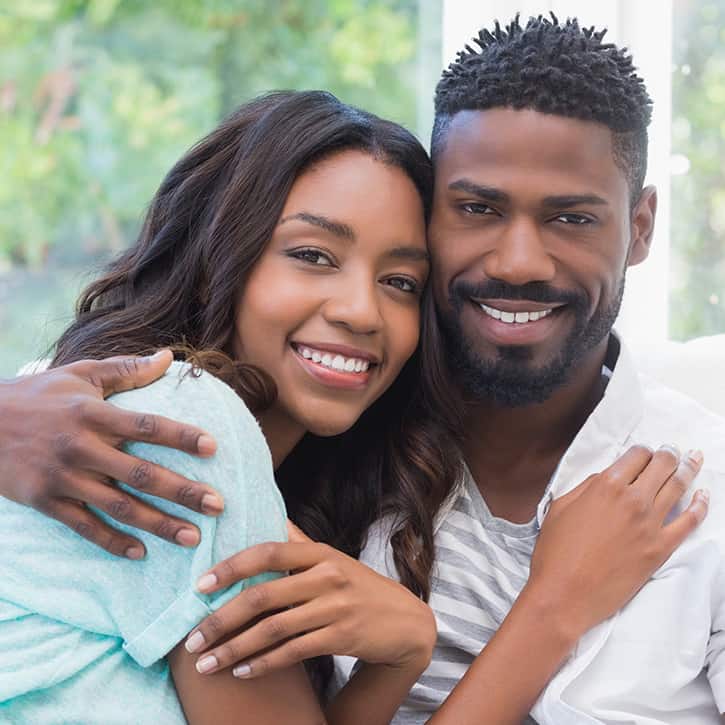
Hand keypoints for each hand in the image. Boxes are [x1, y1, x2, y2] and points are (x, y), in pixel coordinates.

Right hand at [0, 350, 221, 558]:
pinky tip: (140, 552)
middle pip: (141, 473)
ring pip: (118, 506)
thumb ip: (126, 369)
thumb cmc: (36, 395)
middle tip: (218, 505)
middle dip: (182, 492)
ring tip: (192, 537)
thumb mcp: (80, 374)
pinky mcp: (45, 501)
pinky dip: (112, 541)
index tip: (212, 447)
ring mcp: (63, 477)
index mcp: (93, 414)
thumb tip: (167, 356)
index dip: (181, 436)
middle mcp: (81, 447)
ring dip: (158, 523)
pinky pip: (84, 526)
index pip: (146, 425)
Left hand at [184, 523, 436, 679]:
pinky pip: (293, 652)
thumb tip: (266, 513)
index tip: (199, 585)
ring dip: (234, 649)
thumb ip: (297, 541)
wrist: (404, 621)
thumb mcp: (332, 558)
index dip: (232, 567)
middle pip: (263, 596)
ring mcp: (336, 607)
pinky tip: (241, 672)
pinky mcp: (342, 637)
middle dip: (221, 619)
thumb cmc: (357, 586)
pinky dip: (263, 664)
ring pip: (273, 630)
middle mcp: (327, 576)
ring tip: (206, 664)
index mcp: (320, 553)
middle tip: (192, 640)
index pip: (268, 553)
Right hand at [526, 444, 707, 640]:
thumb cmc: (555, 553)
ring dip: (688, 470)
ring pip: (678, 488)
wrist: (565, 595)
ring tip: (694, 460)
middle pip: (662, 466)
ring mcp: (650, 525)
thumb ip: (585, 487)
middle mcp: (632, 500)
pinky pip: (689, 522)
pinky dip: (700, 506)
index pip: (635, 456)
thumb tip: (604, 478)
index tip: (646, 452)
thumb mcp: (560, 508)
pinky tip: (704, 496)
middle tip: (674, 451)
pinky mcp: (660, 549)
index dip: (643, 451)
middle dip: (670, 455)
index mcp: (605, 486)